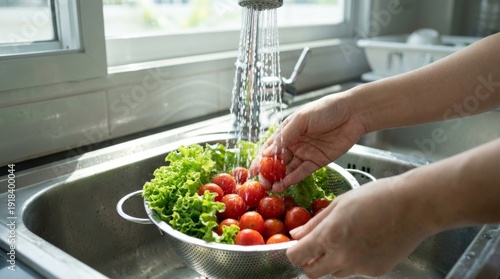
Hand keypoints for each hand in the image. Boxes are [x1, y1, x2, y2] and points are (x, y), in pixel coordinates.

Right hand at [250, 92, 365, 191]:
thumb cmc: (326, 109)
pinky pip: (303, 172)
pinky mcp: (317, 162)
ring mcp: (305, 153)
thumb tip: (267, 153)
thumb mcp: (302, 119)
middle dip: (268, 174)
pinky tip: (286, 183)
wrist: (353, 113)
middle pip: (277, 162)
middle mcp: (294, 144)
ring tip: (273, 188)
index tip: (252, 171)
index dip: (260, 160)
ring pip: (288, 169)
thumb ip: (285, 137)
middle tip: (263, 184)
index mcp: (287, 132)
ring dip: (280, 179)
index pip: (270, 148)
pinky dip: (294, 178)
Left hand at [286, 177, 432, 277]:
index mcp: (330, 237)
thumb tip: (297, 234)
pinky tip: (365, 241)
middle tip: (315, 247)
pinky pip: (356, 270)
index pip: (297, 257)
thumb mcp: (339, 203)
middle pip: (312, 272)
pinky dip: (354, 260)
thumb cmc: (378, 197)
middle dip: (309, 262)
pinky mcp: (375, 272)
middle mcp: (343, 257)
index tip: (296, 245)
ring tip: (347, 237)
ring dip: (332, 260)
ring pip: (334, 272)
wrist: (414, 206)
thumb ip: (315, 223)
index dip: (293, 251)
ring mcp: (360, 268)